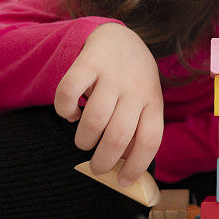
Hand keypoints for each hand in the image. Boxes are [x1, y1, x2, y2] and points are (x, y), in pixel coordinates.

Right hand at [55, 22, 163, 185]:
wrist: (120, 37)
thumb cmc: (133, 81)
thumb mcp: (145, 102)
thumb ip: (137, 130)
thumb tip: (123, 170)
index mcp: (153, 101)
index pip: (150, 140)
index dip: (136, 165)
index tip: (123, 181)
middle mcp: (135, 88)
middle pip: (119, 135)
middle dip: (104, 160)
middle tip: (97, 167)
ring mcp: (112, 74)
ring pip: (95, 119)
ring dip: (84, 140)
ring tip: (84, 141)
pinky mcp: (88, 62)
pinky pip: (69, 92)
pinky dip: (65, 110)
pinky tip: (71, 114)